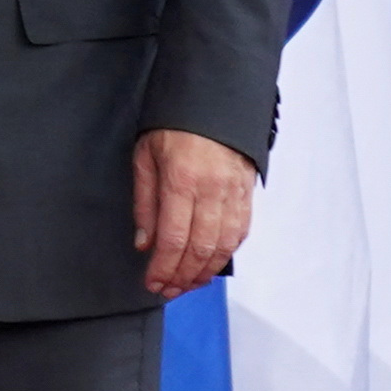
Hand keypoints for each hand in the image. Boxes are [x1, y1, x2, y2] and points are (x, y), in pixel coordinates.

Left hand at [133, 130, 255, 299]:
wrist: (213, 100)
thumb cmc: (173, 125)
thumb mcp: (145, 157)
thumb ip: (145, 203)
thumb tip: (144, 243)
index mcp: (182, 180)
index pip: (173, 238)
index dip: (163, 267)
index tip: (153, 283)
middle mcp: (212, 189)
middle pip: (201, 247)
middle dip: (183, 276)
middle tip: (168, 290)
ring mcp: (234, 191)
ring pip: (224, 244)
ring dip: (206, 270)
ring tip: (188, 284)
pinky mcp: (247, 191)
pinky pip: (240, 230)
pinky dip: (226, 252)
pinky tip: (212, 263)